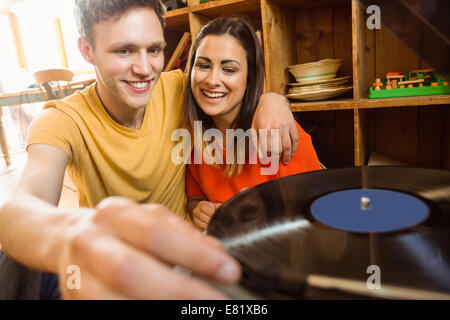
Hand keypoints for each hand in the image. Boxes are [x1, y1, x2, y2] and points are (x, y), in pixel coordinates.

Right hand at [58, 197, 238, 298]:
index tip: (230, 271)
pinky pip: (109, 310)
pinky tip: (166, 311)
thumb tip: (219, 256)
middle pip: (130, 270)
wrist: (66, 238)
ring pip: (113, 300)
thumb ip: (184, 236)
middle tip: (217, 301)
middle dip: (178, 290)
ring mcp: (76, 275)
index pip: (157, 233)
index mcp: (115, 214)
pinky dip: (141, 312)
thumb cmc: (121, 230)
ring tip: (195, 312)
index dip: (195, 254)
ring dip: (158, 307)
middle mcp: (91, 241)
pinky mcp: (73, 300)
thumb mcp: (150, 221)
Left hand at [252, 92, 298, 164]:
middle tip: (276, 164)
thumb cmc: (260, 115)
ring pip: (288, 146)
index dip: (267, 157)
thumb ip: (256, 141)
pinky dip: (294, 148)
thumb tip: (260, 155)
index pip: (267, 149)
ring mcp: (285, 126)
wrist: (272, 100)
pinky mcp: (292, 124)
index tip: (267, 160)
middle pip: (278, 149)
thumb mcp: (253, 126)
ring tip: (285, 162)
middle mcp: (275, 128)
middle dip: (277, 159)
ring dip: (287, 156)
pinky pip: (295, 139)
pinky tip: (291, 153)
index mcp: (264, 129)